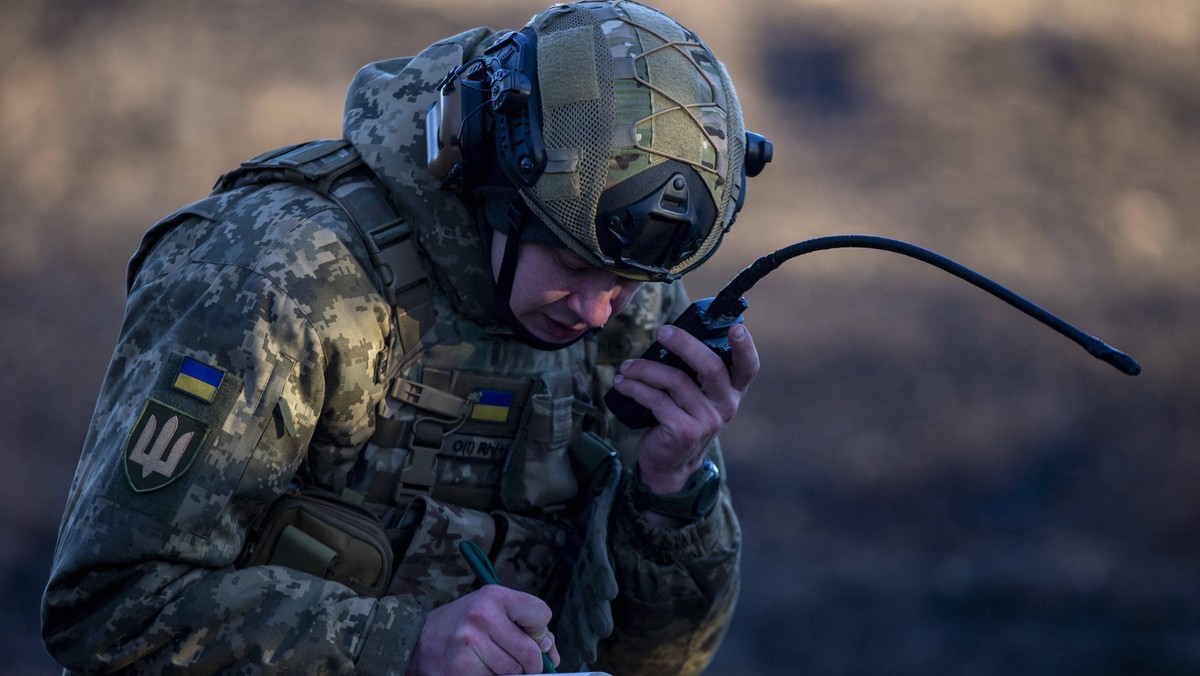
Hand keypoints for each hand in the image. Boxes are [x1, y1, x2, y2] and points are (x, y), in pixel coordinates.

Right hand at [405, 585, 559, 674]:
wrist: (418, 641)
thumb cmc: (465, 627)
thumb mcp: (493, 613)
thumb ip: (527, 629)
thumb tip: (553, 656)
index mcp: (494, 596)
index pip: (541, 614)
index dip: (539, 631)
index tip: (527, 635)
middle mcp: (482, 615)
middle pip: (531, 653)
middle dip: (530, 663)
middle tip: (515, 660)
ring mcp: (470, 642)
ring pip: (514, 672)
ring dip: (509, 674)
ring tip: (489, 661)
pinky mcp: (462, 668)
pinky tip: (478, 669)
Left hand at [610, 322, 758, 495]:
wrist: (671, 463)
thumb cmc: (681, 416)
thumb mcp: (696, 395)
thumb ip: (693, 370)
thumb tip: (670, 334)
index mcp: (733, 391)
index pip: (748, 367)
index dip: (745, 347)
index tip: (735, 328)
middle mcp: (726, 405)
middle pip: (710, 367)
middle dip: (684, 344)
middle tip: (661, 332)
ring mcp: (707, 420)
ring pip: (675, 380)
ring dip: (645, 369)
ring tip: (626, 366)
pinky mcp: (684, 431)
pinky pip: (656, 399)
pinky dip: (634, 387)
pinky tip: (622, 383)